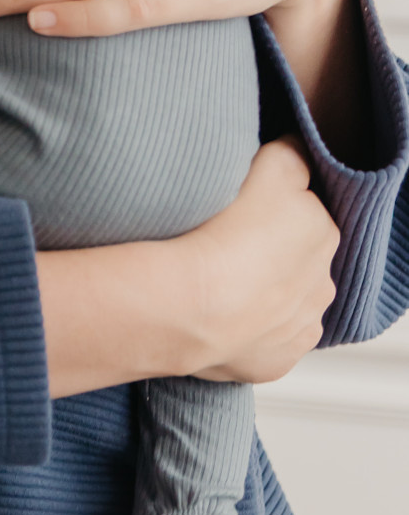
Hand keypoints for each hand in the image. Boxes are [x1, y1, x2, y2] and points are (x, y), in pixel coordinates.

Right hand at [37, 138, 338, 396]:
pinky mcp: (276, 361)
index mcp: (322, 231)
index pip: (302, 207)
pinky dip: (250, 330)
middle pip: (296, 256)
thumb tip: (295, 153)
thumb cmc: (223, 233)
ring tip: (218, 282)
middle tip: (225, 243)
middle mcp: (322, 281)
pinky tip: (221, 316)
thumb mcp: (268, 165)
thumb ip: (290, 155)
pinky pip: (267, 340)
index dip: (271, 205)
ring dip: (263, 292)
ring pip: (285, 300)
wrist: (192, 304)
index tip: (242, 207)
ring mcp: (298, 324)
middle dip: (271, 251)